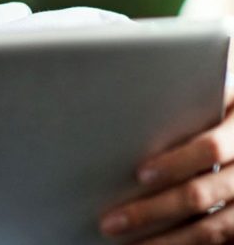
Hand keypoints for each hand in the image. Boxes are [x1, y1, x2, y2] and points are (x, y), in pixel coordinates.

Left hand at [100, 87, 233, 243]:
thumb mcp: (210, 101)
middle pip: (200, 194)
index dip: (176, 163)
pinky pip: (221, 242)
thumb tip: (122, 109)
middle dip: (151, 211)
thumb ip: (179, 108)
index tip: (141, 174)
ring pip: (213, 229)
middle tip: (110, 222)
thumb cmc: (214, 113)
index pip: (210, 149)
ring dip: (166, 241)